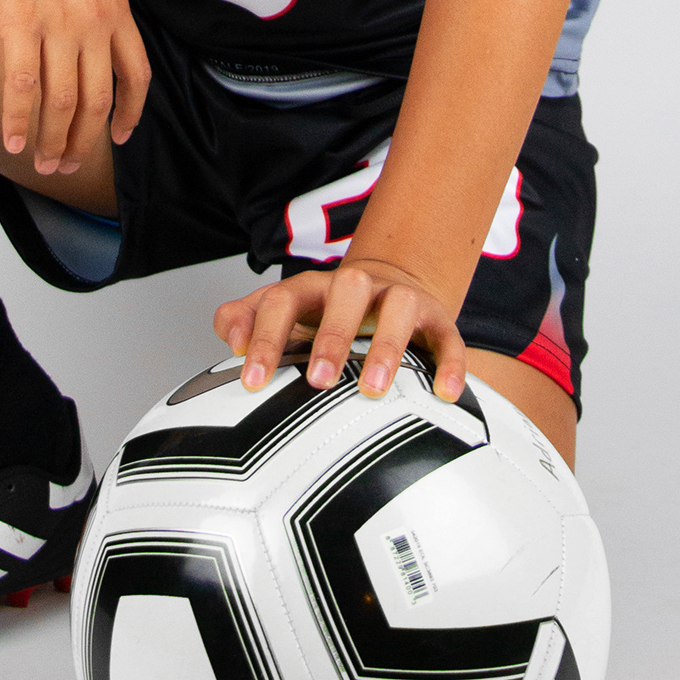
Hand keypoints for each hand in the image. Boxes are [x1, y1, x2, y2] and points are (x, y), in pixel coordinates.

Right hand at [0, 0, 150, 175]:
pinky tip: (12, 142)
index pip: (136, 75)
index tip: (118, 135)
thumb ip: (94, 0)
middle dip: (84, 140)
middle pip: (96, 99)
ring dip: (52, 140)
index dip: (129, 112)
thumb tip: (87, 30)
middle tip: (68, 165)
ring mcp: (57, 23)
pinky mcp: (18, 22)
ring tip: (42, 163)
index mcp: (115, 6)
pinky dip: (18, 120)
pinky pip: (22, 85)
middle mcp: (93, 21)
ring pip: (61, 102)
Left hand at [212, 253, 468, 401]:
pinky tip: (444, 393)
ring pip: (398, 308)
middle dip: (331, 335)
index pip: (282, 300)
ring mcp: (399, 298)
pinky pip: (447, 337)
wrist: (391, 286)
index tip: (252, 383)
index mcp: (311, 288)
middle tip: (317, 381)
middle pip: (344, 292)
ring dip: (387, 347)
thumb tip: (230, 335)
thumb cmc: (325, 315)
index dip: (265, 339)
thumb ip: (246, 319)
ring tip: (374, 389)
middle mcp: (355, 286)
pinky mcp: (437, 320)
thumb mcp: (285, 314)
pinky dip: (449, 363)